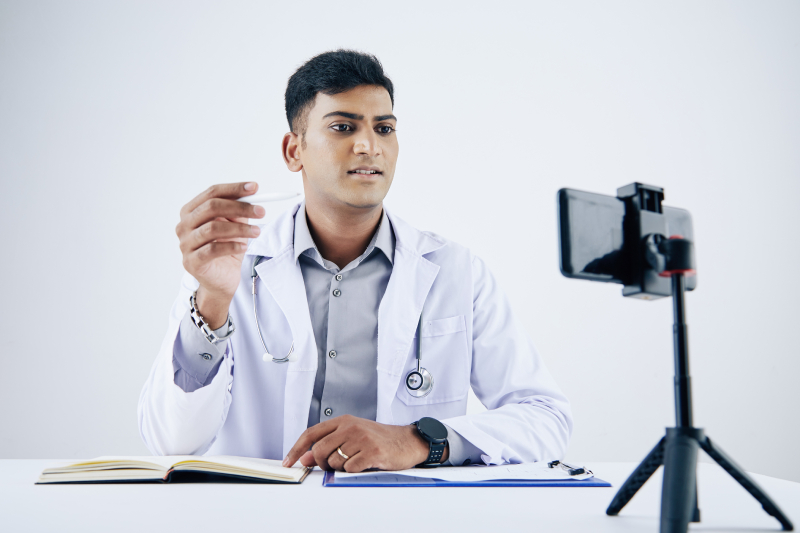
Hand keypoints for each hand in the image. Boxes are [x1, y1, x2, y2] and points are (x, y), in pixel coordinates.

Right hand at [175, 182, 264, 328]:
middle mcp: (184, 225)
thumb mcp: (235, 225)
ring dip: (239, 228)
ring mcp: (185, 244)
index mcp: (191, 211)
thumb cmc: (226, 249)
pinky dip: (232, 246)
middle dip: (239, 207)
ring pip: (213, 228)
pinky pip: (212, 249)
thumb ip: (238, 210)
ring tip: (257, 232)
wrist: (222, 279)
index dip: (234, 189)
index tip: (254, 188)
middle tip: (261, 211)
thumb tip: (251, 193)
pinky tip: (244, 246)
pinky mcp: (191, 262)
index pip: (212, 193)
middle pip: (211, 207)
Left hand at [282, 415, 448, 471]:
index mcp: (343, 421)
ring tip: (356, 461)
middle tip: (333, 465)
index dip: (297, 448)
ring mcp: (361, 438)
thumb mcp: (351, 438)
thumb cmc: (378, 440)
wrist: (406, 442)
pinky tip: (365, 464)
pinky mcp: (372, 451)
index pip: (311, 433)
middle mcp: (350, 426)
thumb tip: (306, 458)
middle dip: (322, 463)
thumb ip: (328, 445)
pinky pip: (350, 469)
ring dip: (341, 468)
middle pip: (319, 450)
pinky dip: (354, 471)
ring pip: (334, 461)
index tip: (288, 461)